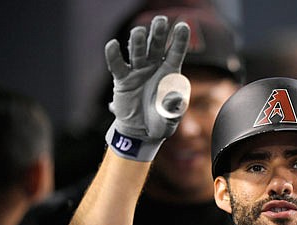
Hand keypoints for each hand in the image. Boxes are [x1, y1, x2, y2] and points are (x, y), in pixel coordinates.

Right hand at [105, 16, 190, 161]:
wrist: (142, 132)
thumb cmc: (162, 122)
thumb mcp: (171, 117)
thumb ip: (173, 108)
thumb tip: (174, 97)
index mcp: (170, 73)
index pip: (176, 53)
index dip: (180, 40)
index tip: (184, 25)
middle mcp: (154, 68)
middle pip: (156, 46)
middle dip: (158, 33)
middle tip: (160, 20)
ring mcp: (138, 71)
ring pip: (137, 52)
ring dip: (137, 41)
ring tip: (138, 32)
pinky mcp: (123, 79)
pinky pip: (117, 65)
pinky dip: (113, 55)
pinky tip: (112, 45)